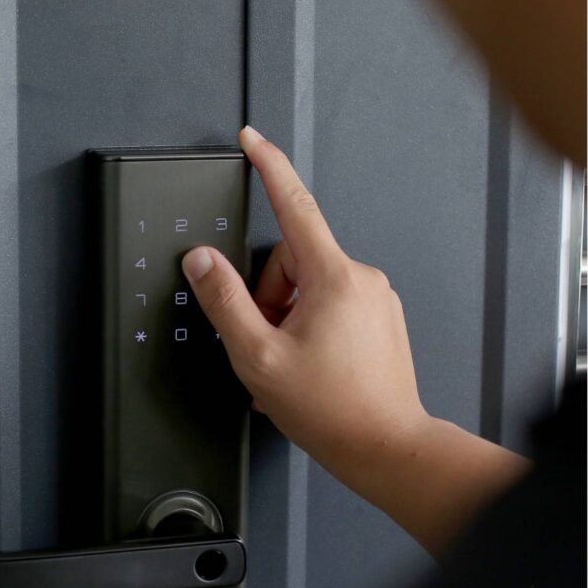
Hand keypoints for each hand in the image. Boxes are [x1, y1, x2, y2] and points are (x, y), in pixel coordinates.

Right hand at [183, 126, 428, 468]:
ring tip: (290, 362)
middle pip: (290, 262)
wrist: (386, 448)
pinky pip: (330, 306)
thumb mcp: (258, 356)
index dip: (269, 167)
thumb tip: (202, 261)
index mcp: (333, 278)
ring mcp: (374, 300)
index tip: (252, 139)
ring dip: (287, 318)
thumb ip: (224, 301)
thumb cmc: (332, 410)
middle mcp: (361, 280)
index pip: (294, 206)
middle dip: (268, 297)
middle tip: (267, 342)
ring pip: (308, 287)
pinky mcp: (380, 319)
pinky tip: (307, 366)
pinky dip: (308, 328)